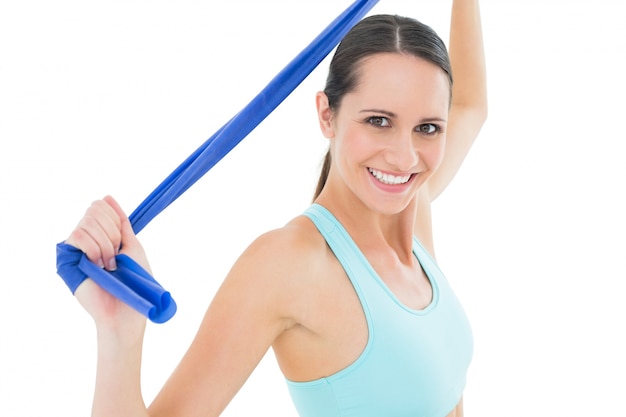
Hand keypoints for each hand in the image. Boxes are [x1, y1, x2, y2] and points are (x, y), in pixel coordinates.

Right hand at [66, 195, 149, 333]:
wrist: (127, 307)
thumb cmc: (134, 281)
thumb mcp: (132, 244)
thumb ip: (120, 221)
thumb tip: (107, 197)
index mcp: (102, 234)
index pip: (101, 205)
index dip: (115, 219)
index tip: (122, 243)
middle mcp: (86, 239)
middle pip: (94, 209)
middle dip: (112, 232)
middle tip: (116, 257)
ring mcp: (74, 249)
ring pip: (87, 222)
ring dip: (106, 244)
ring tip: (108, 266)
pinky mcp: (65, 260)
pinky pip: (78, 235)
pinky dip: (94, 249)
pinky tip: (98, 266)